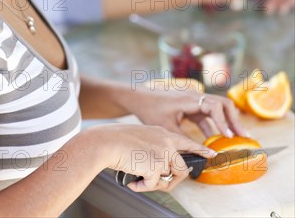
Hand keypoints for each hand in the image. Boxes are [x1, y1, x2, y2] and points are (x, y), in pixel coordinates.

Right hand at [88, 123, 215, 192]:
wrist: (106, 142)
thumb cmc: (117, 140)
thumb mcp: (141, 138)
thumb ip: (154, 148)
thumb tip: (160, 167)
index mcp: (163, 132)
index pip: (187, 142)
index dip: (200, 150)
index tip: (211, 154)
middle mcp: (166, 141)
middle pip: (181, 168)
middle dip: (172, 181)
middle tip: (157, 183)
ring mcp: (163, 153)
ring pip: (169, 178)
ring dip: (156, 184)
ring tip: (142, 180)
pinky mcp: (157, 165)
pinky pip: (154, 184)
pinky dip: (143, 186)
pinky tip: (133, 180)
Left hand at [125, 86, 248, 138]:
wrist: (138, 97)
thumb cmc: (150, 109)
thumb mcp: (167, 128)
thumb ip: (185, 141)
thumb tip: (201, 154)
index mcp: (190, 98)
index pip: (214, 106)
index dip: (223, 121)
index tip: (228, 136)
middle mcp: (195, 96)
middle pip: (222, 103)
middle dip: (233, 119)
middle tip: (242, 136)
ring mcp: (194, 99)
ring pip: (217, 108)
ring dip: (226, 122)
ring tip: (236, 138)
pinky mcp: (191, 105)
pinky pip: (207, 114)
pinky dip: (213, 125)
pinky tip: (217, 139)